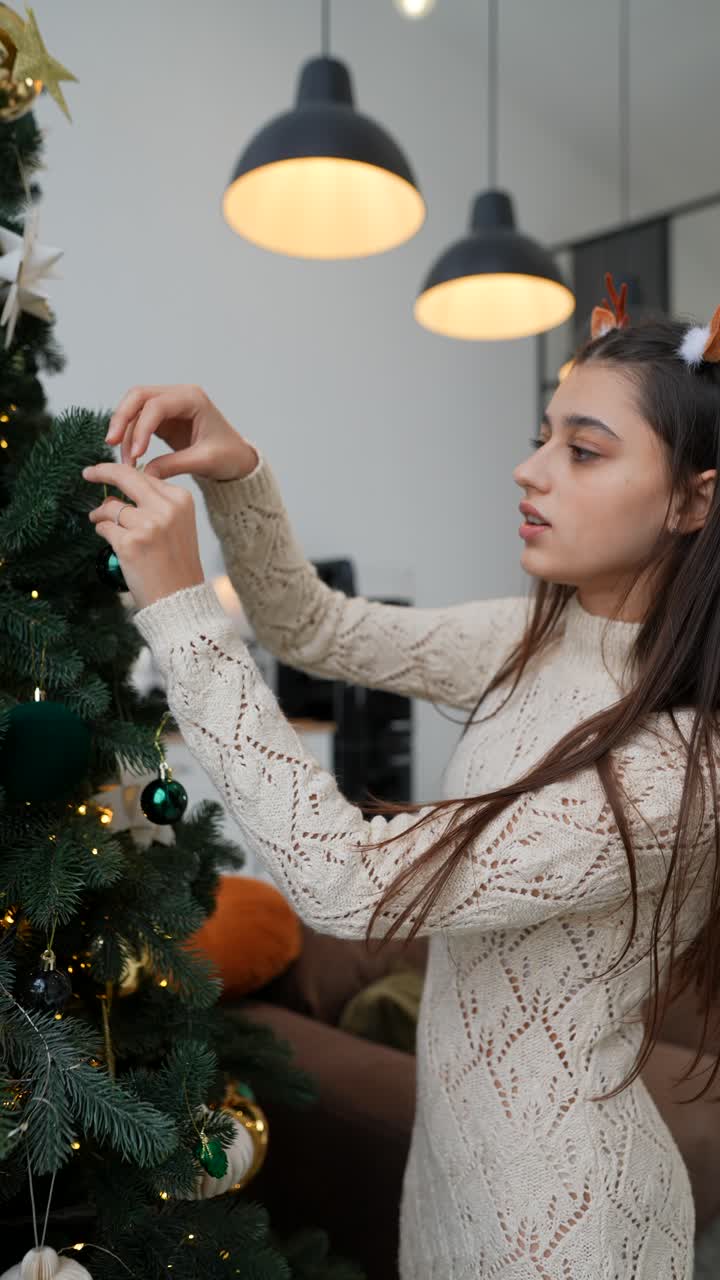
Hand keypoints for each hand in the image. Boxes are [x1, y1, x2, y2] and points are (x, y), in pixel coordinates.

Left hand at [82, 461, 205, 609]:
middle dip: (102, 472)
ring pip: (111, 507)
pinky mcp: (130, 543)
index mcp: (180, 500)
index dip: (122, 471)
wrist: (179, 599)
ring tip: (99, 522)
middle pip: (125, 477)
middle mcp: (166, 508)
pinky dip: (102, 531)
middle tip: (88, 473)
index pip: (145, 475)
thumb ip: (157, 502)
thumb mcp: (178, 525)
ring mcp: (147, 525)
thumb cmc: (177, 565)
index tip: (105, 470)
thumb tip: (122, 483)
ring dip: (101, 514)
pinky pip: (104, 527)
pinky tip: (111, 540)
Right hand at [104, 384, 258, 481]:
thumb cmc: (229, 456)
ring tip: (126, 461)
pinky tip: (129, 456)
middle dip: (122, 418)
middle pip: (138, 395)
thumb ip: (173, 466)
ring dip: (124, 430)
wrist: (238, 458)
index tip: (136, 455)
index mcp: (193, 399)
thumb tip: (143, 475)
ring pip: (134, 407)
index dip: (142, 428)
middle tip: (111, 443)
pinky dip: (130, 436)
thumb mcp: (205, 462)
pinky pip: (138, 421)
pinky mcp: (163, 418)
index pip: (156, 406)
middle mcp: (178, 395)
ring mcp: (169, 405)